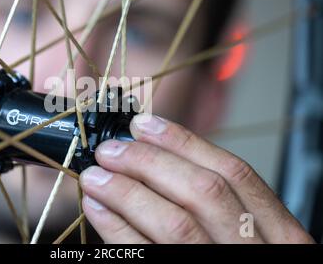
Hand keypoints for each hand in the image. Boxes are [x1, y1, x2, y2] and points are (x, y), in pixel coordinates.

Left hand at [80, 113, 314, 243]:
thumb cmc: (234, 257)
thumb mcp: (247, 235)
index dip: (183, 142)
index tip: (145, 126)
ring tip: (96, 176)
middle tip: (111, 150)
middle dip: (149, 162)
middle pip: (201, 191)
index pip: (232, 172)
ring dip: (127, 192)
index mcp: (279, 233)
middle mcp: (252, 252)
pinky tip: (98, 209)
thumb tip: (159, 157)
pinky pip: (144, 255)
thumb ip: (219, 203)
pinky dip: (117, 229)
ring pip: (174, 223)